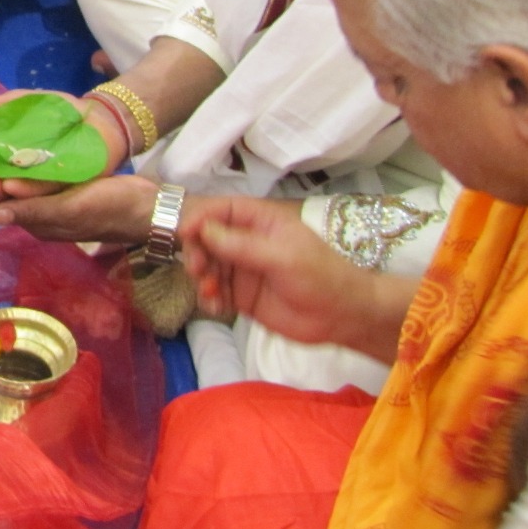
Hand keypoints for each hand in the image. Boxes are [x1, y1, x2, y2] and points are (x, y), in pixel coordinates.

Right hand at [0, 90, 128, 201]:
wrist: (96, 118)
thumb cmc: (53, 114)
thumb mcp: (16, 105)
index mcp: (1, 160)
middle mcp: (16, 179)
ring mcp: (38, 189)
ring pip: (14, 197)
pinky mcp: (62, 194)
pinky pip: (43, 196)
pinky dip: (28, 193)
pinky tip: (15, 187)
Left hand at [0, 173, 158, 243]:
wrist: (147, 205)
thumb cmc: (108, 209)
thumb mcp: (70, 210)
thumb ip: (33, 212)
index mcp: (37, 222)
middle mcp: (40, 212)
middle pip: (1, 193)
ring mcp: (52, 198)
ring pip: (15, 182)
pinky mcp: (65, 185)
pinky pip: (34, 174)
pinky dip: (19, 161)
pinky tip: (11, 143)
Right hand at [177, 194, 360, 340]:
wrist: (343, 318)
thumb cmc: (322, 278)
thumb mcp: (283, 257)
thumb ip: (242, 245)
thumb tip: (204, 230)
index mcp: (262, 222)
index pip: (222, 210)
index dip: (200, 218)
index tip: (184, 233)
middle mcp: (248, 242)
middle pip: (207, 238)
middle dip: (198, 252)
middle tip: (199, 270)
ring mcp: (244, 269)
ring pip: (208, 265)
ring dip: (202, 278)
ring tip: (211, 294)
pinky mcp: (241, 296)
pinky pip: (215, 292)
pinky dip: (209, 299)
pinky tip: (216, 308)